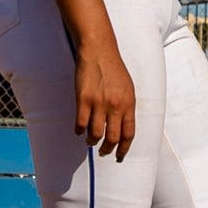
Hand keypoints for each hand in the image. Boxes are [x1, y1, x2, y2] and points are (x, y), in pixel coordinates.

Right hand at [74, 42, 137, 159]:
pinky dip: (79, 130)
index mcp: (129, 104)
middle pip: (112, 138)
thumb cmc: (114, 68)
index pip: (129, 133)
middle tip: (103, 152)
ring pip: (95, 134)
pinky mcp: (83, 99)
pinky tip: (79, 130)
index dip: (124, 148)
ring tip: (90, 140)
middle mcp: (115, 106)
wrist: (99, 51)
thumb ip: (127, 106)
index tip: (119, 155)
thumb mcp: (128, 88)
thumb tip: (123, 125)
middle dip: (107, 149)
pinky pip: (80, 123)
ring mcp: (99, 103)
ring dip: (92, 141)